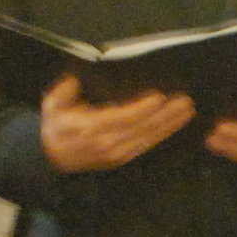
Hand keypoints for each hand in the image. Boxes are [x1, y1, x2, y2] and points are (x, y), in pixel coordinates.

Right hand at [37, 76, 195, 173]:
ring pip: (147, 139)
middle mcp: (106, 143)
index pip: (121, 118)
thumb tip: (80, 77)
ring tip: (187, 111)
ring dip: (169, 125)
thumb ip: (67, 90)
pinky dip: (161, 135)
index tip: (159, 96)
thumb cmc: (55, 123)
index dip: (142, 108)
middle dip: (165, 115)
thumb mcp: (54, 103)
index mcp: (89, 128)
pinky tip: (174, 124)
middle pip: (141, 128)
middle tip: (185, 101)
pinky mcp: (122, 159)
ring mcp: (115, 153)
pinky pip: (145, 146)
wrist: (49, 155)